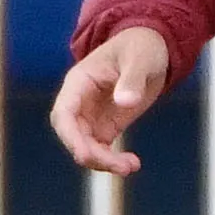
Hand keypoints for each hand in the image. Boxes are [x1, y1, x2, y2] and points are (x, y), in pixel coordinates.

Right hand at [50, 25, 170, 174]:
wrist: (151, 49)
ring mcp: (91, 117)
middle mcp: (79, 103)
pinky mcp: (106, 127)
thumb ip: (132, 79)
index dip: (70, 136)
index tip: (84, 154)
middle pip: (73, 136)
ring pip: (86, 148)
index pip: (63, 113)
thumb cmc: (140, 47)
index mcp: (79, 82)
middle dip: (91, 154)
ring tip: (131, 166)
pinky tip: (132, 164)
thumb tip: (124, 101)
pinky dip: (113, 161)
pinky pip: (101, 150)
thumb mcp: (139, 58)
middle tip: (119, 167)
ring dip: (104, 162)